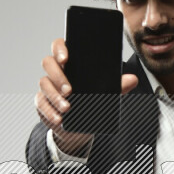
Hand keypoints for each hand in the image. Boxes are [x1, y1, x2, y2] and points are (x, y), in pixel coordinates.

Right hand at [35, 38, 138, 154]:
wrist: (78, 127)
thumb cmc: (89, 102)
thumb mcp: (105, 94)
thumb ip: (117, 86)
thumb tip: (132, 79)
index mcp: (70, 63)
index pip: (59, 47)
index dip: (60, 49)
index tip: (66, 58)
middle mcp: (56, 72)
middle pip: (48, 63)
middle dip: (58, 76)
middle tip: (70, 90)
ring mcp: (47, 86)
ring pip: (44, 84)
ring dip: (55, 96)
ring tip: (67, 108)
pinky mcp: (42, 102)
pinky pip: (41, 103)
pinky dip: (50, 111)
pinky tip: (59, 118)